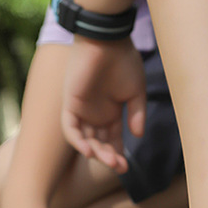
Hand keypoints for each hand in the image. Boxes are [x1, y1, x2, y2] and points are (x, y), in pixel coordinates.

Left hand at [62, 36, 145, 172]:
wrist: (107, 40)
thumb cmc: (124, 61)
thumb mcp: (136, 92)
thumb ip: (136, 114)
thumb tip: (137, 136)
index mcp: (111, 113)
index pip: (112, 141)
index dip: (118, 155)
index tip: (126, 168)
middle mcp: (95, 114)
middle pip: (99, 144)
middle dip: (109, 158)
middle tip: (119, 168)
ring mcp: (82, 110)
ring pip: (85, 139)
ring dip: (96, 153)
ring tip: (109, 161)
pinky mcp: (71, 103)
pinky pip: (70, 128)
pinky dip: (78, 141)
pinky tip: (90, 152)